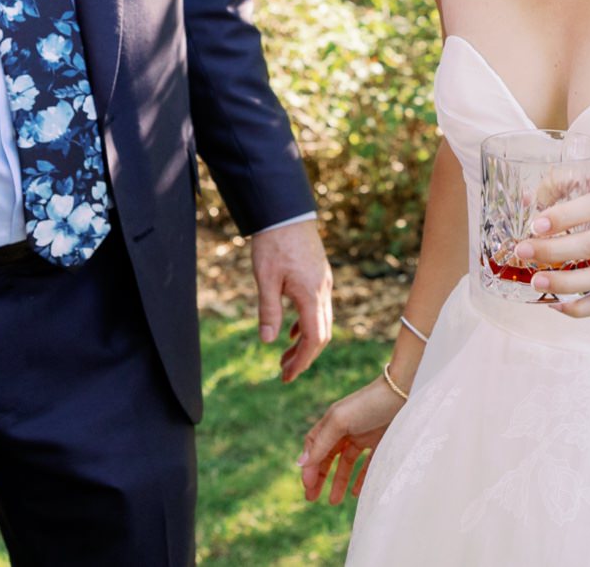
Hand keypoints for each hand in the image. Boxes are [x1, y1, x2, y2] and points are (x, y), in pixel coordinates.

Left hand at [250, 220, 333, 382]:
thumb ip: (269, 310)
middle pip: (322, 335)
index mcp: (311, 294)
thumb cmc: (273, 242)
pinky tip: (290, 332)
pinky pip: (318, 308)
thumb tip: (269, 341)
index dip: (302, 360)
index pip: (313, 338)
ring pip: (321, 322)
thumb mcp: (265, 278)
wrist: (286, 212)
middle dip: (304, 357)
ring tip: (284, 357)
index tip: (287, 376)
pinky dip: (306, 325)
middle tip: (284, 373)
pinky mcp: (319, 277)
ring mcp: (324, 283)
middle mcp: (323, 291)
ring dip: (305, 343)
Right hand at [298, 377, 403, 504]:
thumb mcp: (340, 421)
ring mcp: (364, 435)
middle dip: (319, 477)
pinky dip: (361, 478)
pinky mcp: (382, 441)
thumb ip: (321, 442)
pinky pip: (368, 464)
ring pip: (347, 463)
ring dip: (339, 481)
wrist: (405, 393)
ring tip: (334, 501)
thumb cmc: (370, 404)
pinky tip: (357, 492)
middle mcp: (346, 428)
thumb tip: (301, 463)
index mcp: (332, 422)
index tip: (308, 486)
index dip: (309, 466)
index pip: (314, 447)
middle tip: (312, 498)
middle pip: (328, 456)